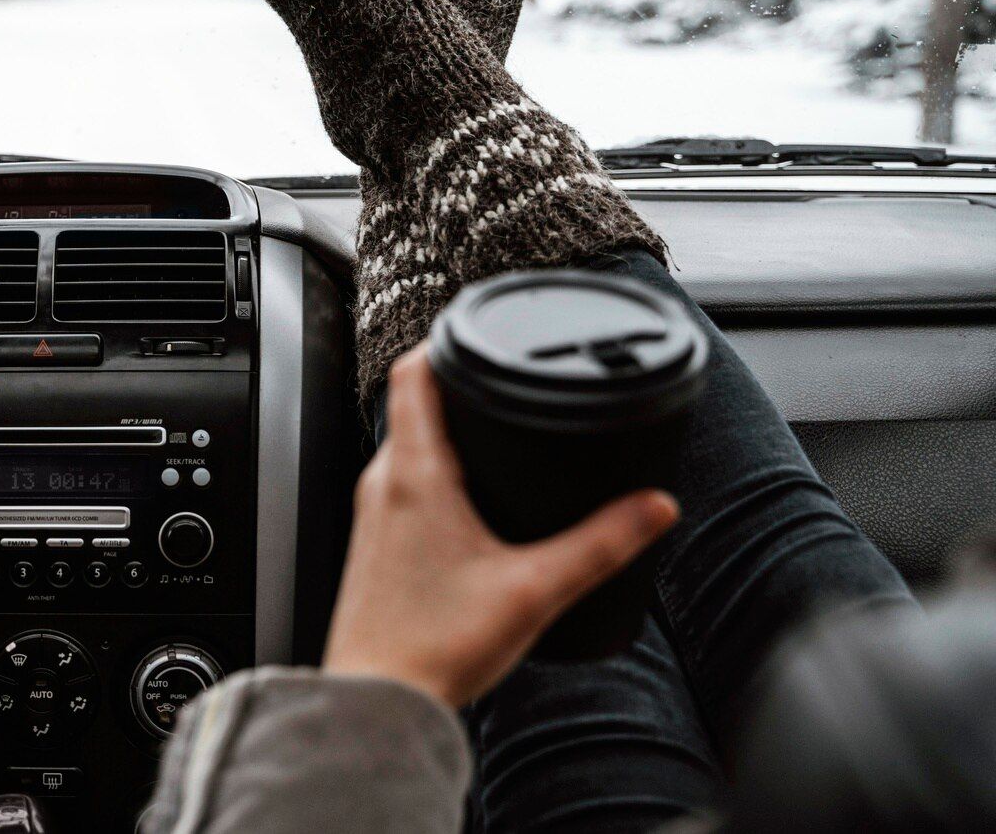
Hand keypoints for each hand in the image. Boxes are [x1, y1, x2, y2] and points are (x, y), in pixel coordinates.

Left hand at [322, 348, 679, 707]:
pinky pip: (401, 483)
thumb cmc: (434, 648)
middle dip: (458, 387)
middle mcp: (381, 483)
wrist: (377, 700)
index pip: (412, 373)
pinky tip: (469, 498)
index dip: (443, 339)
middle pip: (413, 405)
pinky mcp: (374, 543)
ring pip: (407, 445)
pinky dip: (433, 470)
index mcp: (413, 474)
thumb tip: (655, 505)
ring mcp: (371, 513)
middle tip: (503, 381)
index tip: (476, 327)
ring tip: (494, 431)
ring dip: (445, 431)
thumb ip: (602, 543)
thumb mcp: (536, 589)